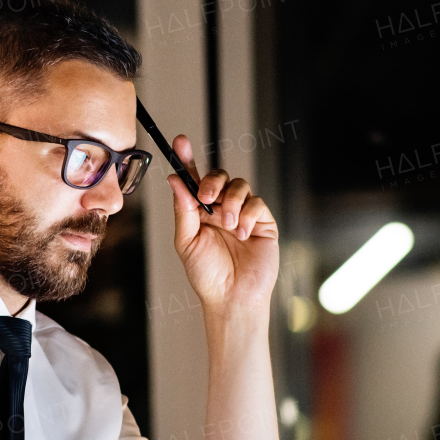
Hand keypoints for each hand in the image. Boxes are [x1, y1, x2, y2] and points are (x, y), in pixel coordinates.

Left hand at [167, 136, 278, 311]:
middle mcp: (221, 209)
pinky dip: (248, 215)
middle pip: (219, 176)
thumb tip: (175, 180)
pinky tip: (243, 233)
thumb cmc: (206, 274)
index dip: (187, 158)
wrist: (232, 297)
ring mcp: (243, 214)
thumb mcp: (187, 241)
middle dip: (213, 181)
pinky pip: (257, 203)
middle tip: (208, 198)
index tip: (180, 141)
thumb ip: (183, 209)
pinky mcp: (263, 223)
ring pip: (240, 186)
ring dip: (231, 202)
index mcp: (199, 212)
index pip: (194, 180)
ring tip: (228, 225)